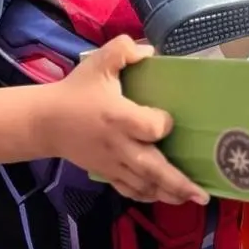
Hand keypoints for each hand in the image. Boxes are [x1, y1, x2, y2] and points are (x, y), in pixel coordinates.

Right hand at [43, 35, 208, 205]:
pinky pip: (129, 189)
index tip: (168, 119)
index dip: (162, 124)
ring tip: (193, 198)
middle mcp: (118, 144)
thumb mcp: (98, 62)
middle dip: (177, 182)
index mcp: (117, 116)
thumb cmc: (76, 90)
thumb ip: (123, 50)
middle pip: (151, 168)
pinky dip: (147, 195)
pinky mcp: (106, 172)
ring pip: (143, 184)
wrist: (45, 121)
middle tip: (202, 195)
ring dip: (169, 193)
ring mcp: (112, 162)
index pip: (149, 129)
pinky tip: (164, 197)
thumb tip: (150, 50)